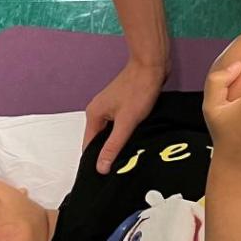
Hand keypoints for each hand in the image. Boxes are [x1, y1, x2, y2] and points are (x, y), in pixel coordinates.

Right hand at [85, 57, 169, 173]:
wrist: (152, 65)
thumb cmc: (139, 89)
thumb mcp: (126, 122)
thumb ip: (113, 145)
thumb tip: (101, 167)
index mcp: (94, 115)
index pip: (89, 146)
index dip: (96, 161)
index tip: (105, 175)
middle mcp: (99, 111)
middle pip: (100, 140)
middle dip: (109, 153)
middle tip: (121, 168)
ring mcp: (111, 107)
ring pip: (112, 132)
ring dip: (119, 142)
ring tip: (130, 157)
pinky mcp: (124, 105)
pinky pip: (121, 124)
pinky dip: (127, 132)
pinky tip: (136, 140)